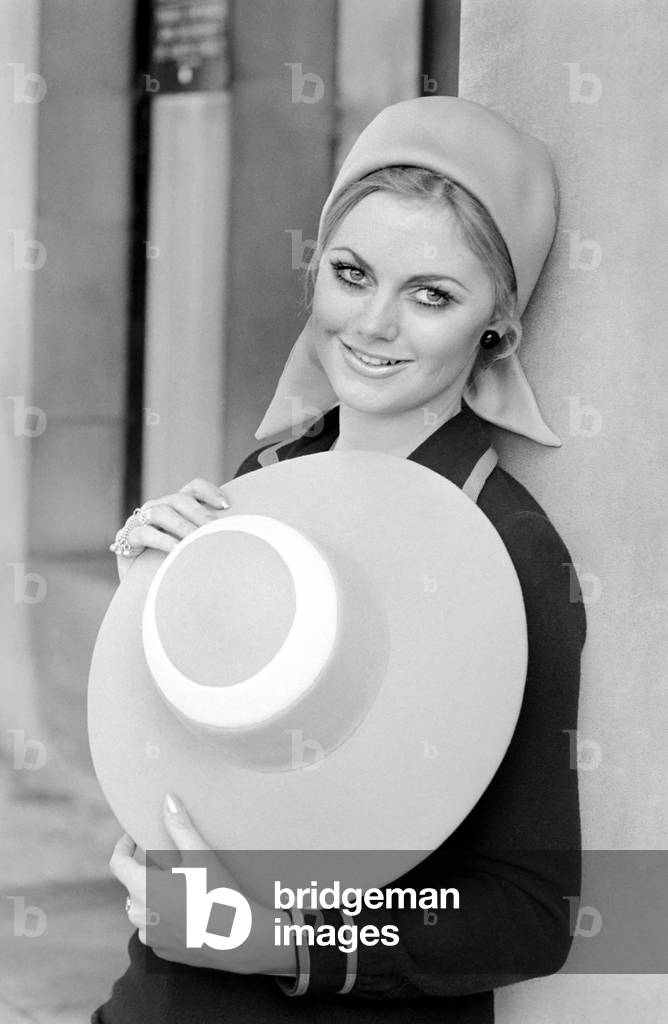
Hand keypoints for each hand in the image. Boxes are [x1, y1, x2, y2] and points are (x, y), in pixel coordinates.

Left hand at [109, 794, 295, 976]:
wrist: (241, 938)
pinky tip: (189, 909)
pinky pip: (156, 927)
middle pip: (133, 885)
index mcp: (143, 888)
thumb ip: (179, 827)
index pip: (117, 863)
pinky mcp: (163, 950)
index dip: (123, 846)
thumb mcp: (200, 855)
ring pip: (144, 907)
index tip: (134, 837)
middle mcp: (140, 914)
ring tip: (182, 885)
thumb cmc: (220, 893)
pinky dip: (166, 916)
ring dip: (155, 895)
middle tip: (172, 861)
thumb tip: (167, 799)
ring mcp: (151, 935)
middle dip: (147, 871)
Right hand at [111, 478, 229, 568]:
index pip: (193, 488)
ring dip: (182, 525)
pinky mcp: (127, 538)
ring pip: (162, 512)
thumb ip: (209, 538)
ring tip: (197, 539)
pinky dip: (162, 540)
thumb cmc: (173, 564)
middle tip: (215, 528)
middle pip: (180, 499)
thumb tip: (238, 537)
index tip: (226, 507)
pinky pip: (144, 533)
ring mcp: (141, 521)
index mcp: (177, 505)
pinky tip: (176, 550)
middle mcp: (158, 508)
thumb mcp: (193, 548)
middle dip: (200, 513)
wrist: (142, 587)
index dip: (209, 492)